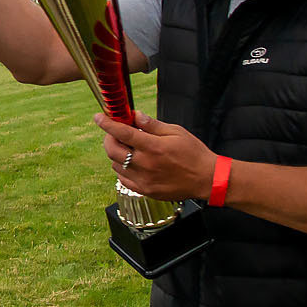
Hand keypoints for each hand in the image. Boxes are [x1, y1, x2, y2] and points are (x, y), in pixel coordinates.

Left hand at [95, 109, 216, 201]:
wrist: (207, 179)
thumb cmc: (194, 154)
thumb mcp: (176, 132)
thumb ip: (152, 125)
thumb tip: (135, 116)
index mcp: (153, 147)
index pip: (122, 133)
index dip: (107, 124)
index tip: (99, 117)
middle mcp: (145, 165)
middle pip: (112, 150)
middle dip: (109, 138)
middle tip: (116, 133)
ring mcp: (144, 180)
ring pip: (115, 165)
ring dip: (116, 154)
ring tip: (128, 148)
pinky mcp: (145, 191)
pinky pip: (123, 179)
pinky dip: (122, 169)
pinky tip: (133, 163)